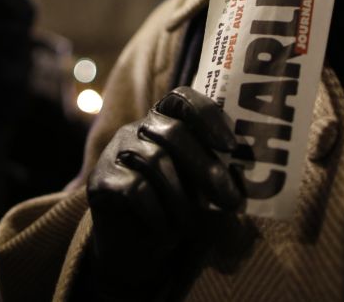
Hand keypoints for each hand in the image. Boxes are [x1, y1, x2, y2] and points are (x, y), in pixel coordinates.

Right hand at [86, 86, 241, 294]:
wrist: (132, 246)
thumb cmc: (174, 209)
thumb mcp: (200, 190)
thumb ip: (217, 177)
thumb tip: (243, 179)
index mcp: (164, 122)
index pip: (181, 98)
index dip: (207, 114)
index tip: (231, 146)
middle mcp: (137, 129)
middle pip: (172, 132)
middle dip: (205, 167)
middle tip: (229, 199)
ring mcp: (115, 151)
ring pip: (154, 160)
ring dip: (181, 197)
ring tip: (193, 224)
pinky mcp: (100, 179)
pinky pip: (134, 187)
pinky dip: (156, 211)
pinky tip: (165, 229)